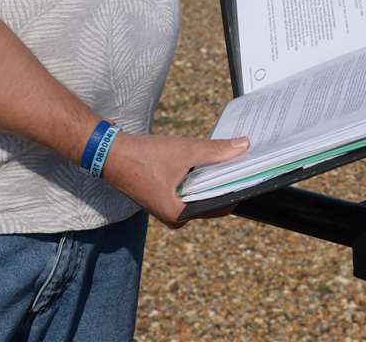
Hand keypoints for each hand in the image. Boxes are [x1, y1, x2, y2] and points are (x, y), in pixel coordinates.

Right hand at [102, 132, 249, 226]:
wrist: (111, 155)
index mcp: (181, 214)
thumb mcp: (186, 151)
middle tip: (246, 162)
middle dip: (228, 182)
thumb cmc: (144, 156)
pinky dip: (201, 178)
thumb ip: (217, 151)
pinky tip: (210, 161)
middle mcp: (177, 218)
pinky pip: (192, 191)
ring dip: (215, 179)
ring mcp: (170, 210)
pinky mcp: (166, 199)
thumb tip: (244, 147)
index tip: (254, 172)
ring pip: (202, 195)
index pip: (221, 205)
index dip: (238, 187)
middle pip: (213, 201)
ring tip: (232, 159)